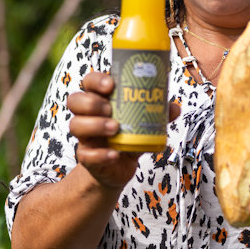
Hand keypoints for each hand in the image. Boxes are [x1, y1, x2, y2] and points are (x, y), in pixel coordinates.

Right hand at [67, 72, 179, 190]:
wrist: (118, 168)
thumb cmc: (128, 136)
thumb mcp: (142, 122)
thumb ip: (157, 114)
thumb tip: (174, 107)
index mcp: (100, 100)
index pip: (88, 82)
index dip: (95, 80)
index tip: (110, 84)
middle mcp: (87, 116)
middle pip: (75, 101)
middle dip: (92, 102)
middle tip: (111, 108)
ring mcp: (85, 137)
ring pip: (75, 126)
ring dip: (95, 125)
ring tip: (115, 128)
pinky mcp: (87, 157)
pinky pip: (86, 155)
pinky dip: (101, 154)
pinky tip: (114, 154)